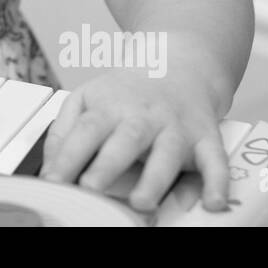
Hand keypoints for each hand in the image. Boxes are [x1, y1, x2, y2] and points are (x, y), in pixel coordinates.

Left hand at [38, 68, 229, 212]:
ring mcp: (177, 127)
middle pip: (125, 139)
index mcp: (110, 107)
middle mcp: (144, 117)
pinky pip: (215, 160)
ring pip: (168, 152)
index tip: (53, 180)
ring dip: (155, 179)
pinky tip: (212, 202)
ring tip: (141, 203)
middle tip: (90, 189)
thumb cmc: (126, 92)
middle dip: (108, 166)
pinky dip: (218, 181)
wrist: (179, 64)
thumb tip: (50, 166)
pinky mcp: (206, 138)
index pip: (86, 130)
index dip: (69, 155)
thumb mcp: (88, 98)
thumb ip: (64, 131)